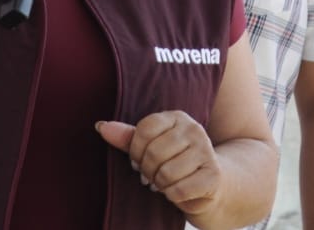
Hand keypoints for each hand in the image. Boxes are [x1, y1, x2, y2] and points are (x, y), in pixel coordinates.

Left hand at [97, 112, 223, 217]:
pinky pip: (179, 190)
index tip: (137, 160)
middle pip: (154, 152)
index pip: (145, 129)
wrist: (212, 182)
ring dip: (160, 184)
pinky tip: (175, 192)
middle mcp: (194, 129)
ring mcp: (206, 151)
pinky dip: (172, 195)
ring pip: (166, 173)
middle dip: (146, 170)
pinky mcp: (213, 175)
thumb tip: (100, 126)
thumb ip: (128, 137)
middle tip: (150, 176)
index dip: (135, 150)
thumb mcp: (152, 146)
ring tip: (163, 183)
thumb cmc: (175, 162)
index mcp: (177, 117)